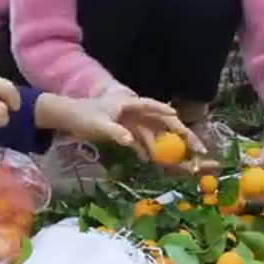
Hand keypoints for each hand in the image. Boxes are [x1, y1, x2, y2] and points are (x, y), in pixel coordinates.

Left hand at [35, 93, 204, 160]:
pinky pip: (141, 140)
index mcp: (130, 104)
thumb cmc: (84, 116)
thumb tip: (129, 140)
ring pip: (153, 133)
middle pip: (161, 121)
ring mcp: (131, 121)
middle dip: (179, 133)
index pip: (153, 107)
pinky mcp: (126, 130)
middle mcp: (135, 111)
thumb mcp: (99, 125)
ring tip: (176, 159)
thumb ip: (115, 132)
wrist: (68, 117)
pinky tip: (149, 160)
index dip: (167, 112)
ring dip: (162, 145)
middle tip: (195, 146)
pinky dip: (146, 149)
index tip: (180, 119)